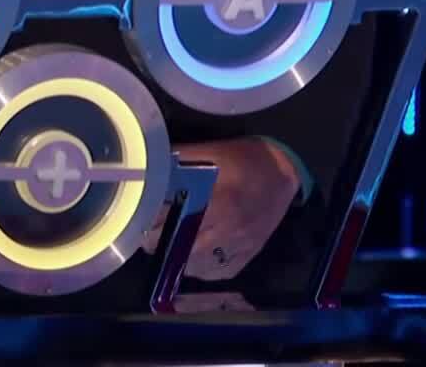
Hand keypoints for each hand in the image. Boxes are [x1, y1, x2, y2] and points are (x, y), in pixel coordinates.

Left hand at [141, 138, 300, 280]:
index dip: (152, 224)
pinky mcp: (249, 254)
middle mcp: (229, 228)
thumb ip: (180, 159)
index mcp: (218, 200)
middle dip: (161, 244)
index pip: (175, 222)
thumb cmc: (244, 159)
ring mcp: (240, 245)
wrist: (284, 171)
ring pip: (199, 265)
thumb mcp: (211, 151)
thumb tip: (152, 167)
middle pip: (184, 248)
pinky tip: (194, 258)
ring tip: (169, 245)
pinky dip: (203, 269)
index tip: (140, 220)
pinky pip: (220, 272)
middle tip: (150, 236)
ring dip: (179, 258)